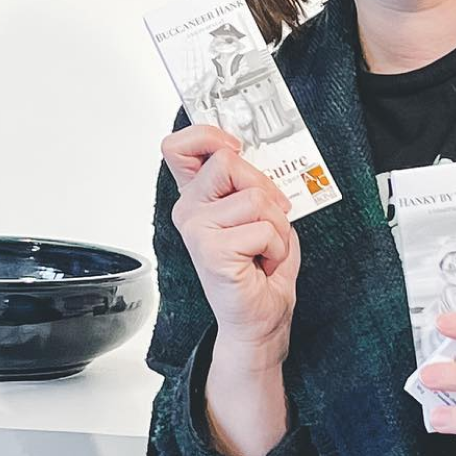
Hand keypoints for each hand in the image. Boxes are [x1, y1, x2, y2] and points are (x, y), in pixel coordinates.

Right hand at [162, 125, 299, 365]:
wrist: (259, 319)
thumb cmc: (260, 269)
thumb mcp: (259, 213)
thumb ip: (248, 181)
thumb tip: (251, 153)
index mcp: (197, 197)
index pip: (178, 146)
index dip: (207, 136)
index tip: (233, 147)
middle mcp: (189, 210)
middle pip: (228, 160)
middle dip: (263, 186)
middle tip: (267, 219)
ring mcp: (197, 228)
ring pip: (255, 196)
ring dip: (276, 225)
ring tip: (265, 248)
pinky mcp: (212, 249)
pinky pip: (263, 228)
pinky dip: (276, 247)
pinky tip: (262, 263)